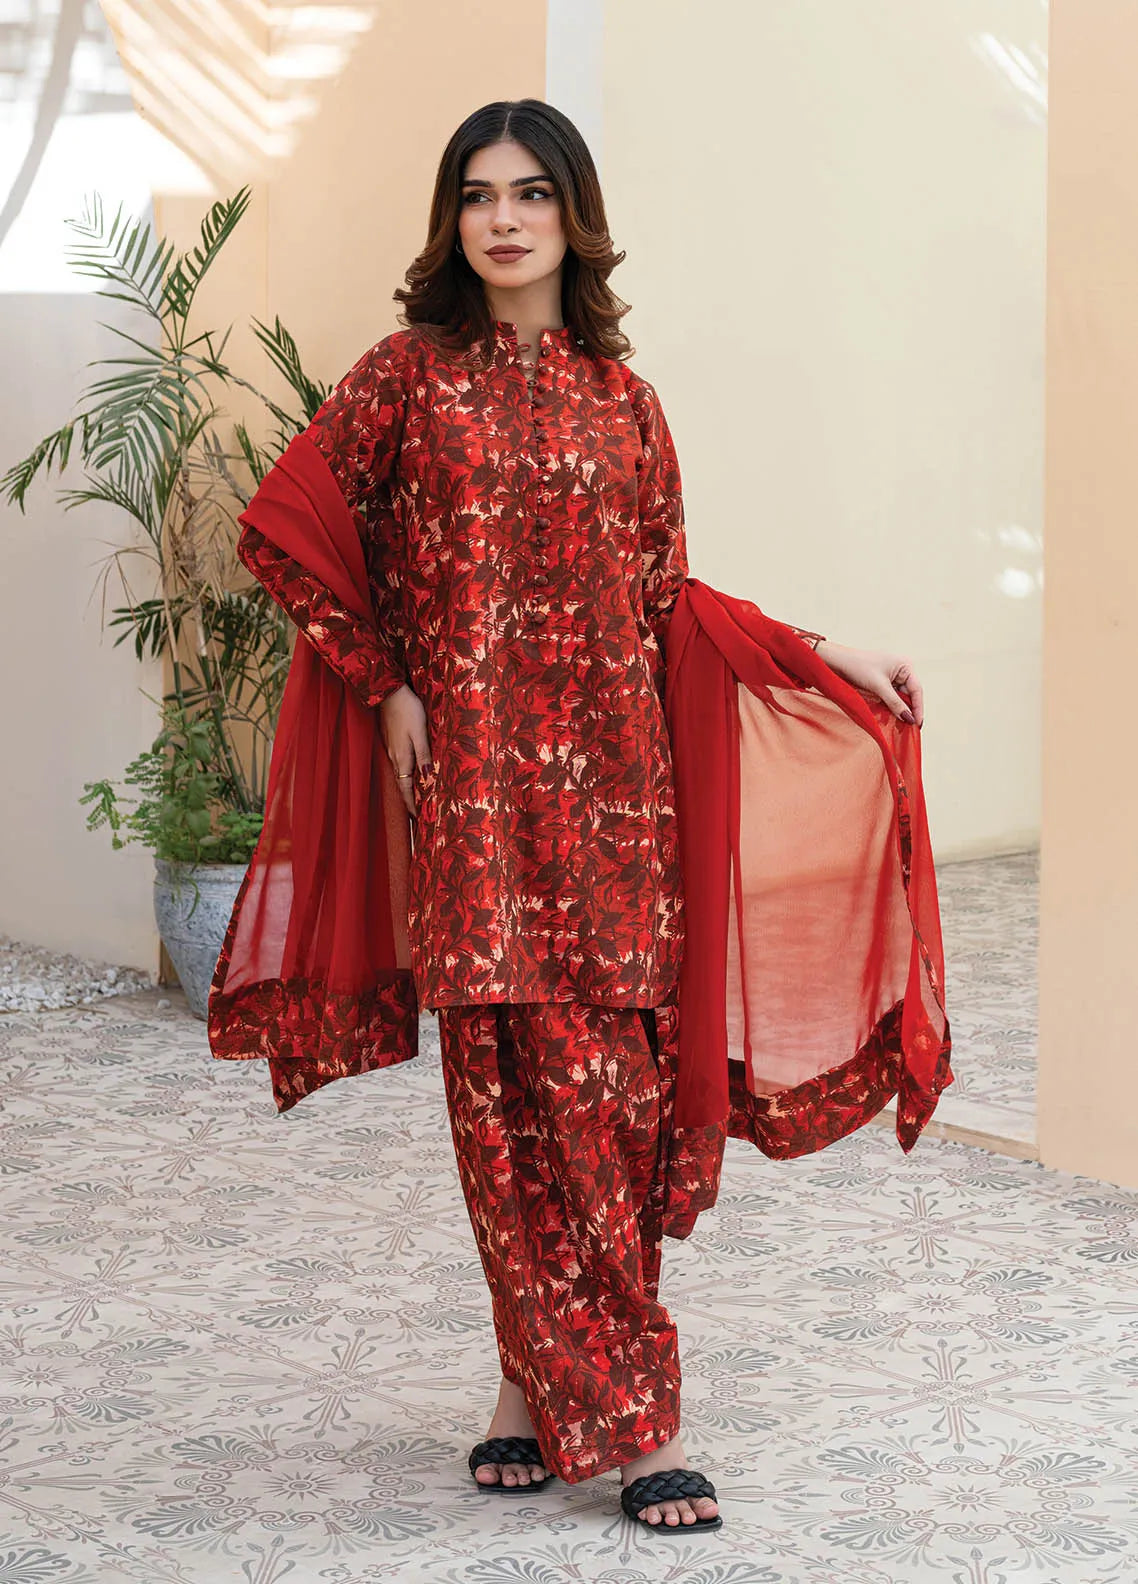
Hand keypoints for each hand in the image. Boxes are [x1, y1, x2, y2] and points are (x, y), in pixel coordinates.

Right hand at [379, 683, 431, 814]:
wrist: (390, 692)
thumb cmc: (408, 710)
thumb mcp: (420, 733)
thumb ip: (423, 755)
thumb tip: (427, 779)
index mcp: (402, 757)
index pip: (406, 789)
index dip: (411, 804)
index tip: (417, 819)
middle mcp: (394, 757)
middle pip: (401, 784)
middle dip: (409, 800)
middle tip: (417, 814)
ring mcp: (391, 749)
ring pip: (399, 774)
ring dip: (407, 788)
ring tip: (415, 798)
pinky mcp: (391, 741)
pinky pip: (398, 764)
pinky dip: (404, 774)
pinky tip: (411, 774)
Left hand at [814, 640, 923, 727]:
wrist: (837, 661)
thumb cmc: (858, 667)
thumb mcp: (879, 686)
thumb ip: (895, 703)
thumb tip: (909, 719)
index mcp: (905, 666)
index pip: (916, 690)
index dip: (918, 708)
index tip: (917, 724)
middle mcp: (902, 671)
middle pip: (910, 695)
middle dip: (909, 711)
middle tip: (910, 729)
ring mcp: (892, 677)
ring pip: (900, 698)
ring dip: (899, 711)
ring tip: (901, 727)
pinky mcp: (882, 683)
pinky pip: (890, 698)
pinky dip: (890, 707)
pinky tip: (890, 718)